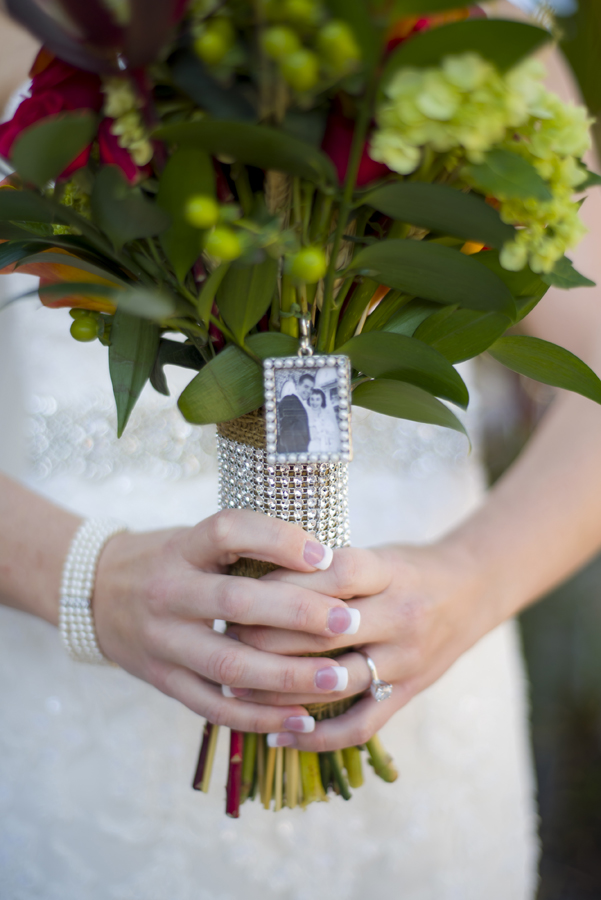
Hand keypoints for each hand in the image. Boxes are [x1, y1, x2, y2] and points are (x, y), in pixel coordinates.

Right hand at [92, 509, 360, 734]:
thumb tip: (327, 559)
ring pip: (229, 664)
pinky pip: (214, 706)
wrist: (97, 593)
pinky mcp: (162, 680)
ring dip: (288, 675)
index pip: (228, 530)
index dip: (278, 540)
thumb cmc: (170, 561)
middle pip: (235, 603)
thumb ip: (246, 548)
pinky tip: (302, 719)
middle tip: (349, 621)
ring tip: (338, 677)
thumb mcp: (196, 540)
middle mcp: (168, 592)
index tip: (324, 554)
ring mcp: (162, 641)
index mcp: (183, 547)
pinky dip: (260, 716)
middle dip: (299, 614)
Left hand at [227, 541, 498, 750]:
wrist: (473, 590)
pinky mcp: (408, 693)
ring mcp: (406, 660)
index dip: (281, 582)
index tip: (238, 586)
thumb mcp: (376, 551)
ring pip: (333, 681)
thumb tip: (253, 575)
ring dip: (278, 686)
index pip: (331, 573)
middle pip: (323, 630)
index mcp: (389, 571)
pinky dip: (316, 737)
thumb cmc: (408, 567)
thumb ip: (329, 566)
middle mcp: (400, 616)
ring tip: (234, 684)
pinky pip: (359, 725)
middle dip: (265, 635)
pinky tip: (277, 735)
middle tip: (223, 634)